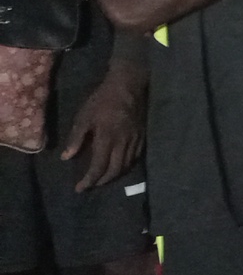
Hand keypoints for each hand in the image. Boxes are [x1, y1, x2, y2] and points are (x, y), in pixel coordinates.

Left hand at [61, 63, 144, 190]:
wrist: (129, 85)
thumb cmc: (103, 100)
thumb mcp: (84, 116)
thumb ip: (76, 138)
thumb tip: (67, 158)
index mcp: (107, 138)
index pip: (98, 167)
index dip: (89, 180)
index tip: (79, 188)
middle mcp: (123, 143)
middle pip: (114, 170)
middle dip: (102, 181)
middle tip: (91, 185)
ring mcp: (135, 141)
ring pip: (126, 166)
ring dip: (114, 176)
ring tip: (103, 179)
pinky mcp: (142, 137)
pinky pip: (135, 158)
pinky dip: (126, 166)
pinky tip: (119, 166)